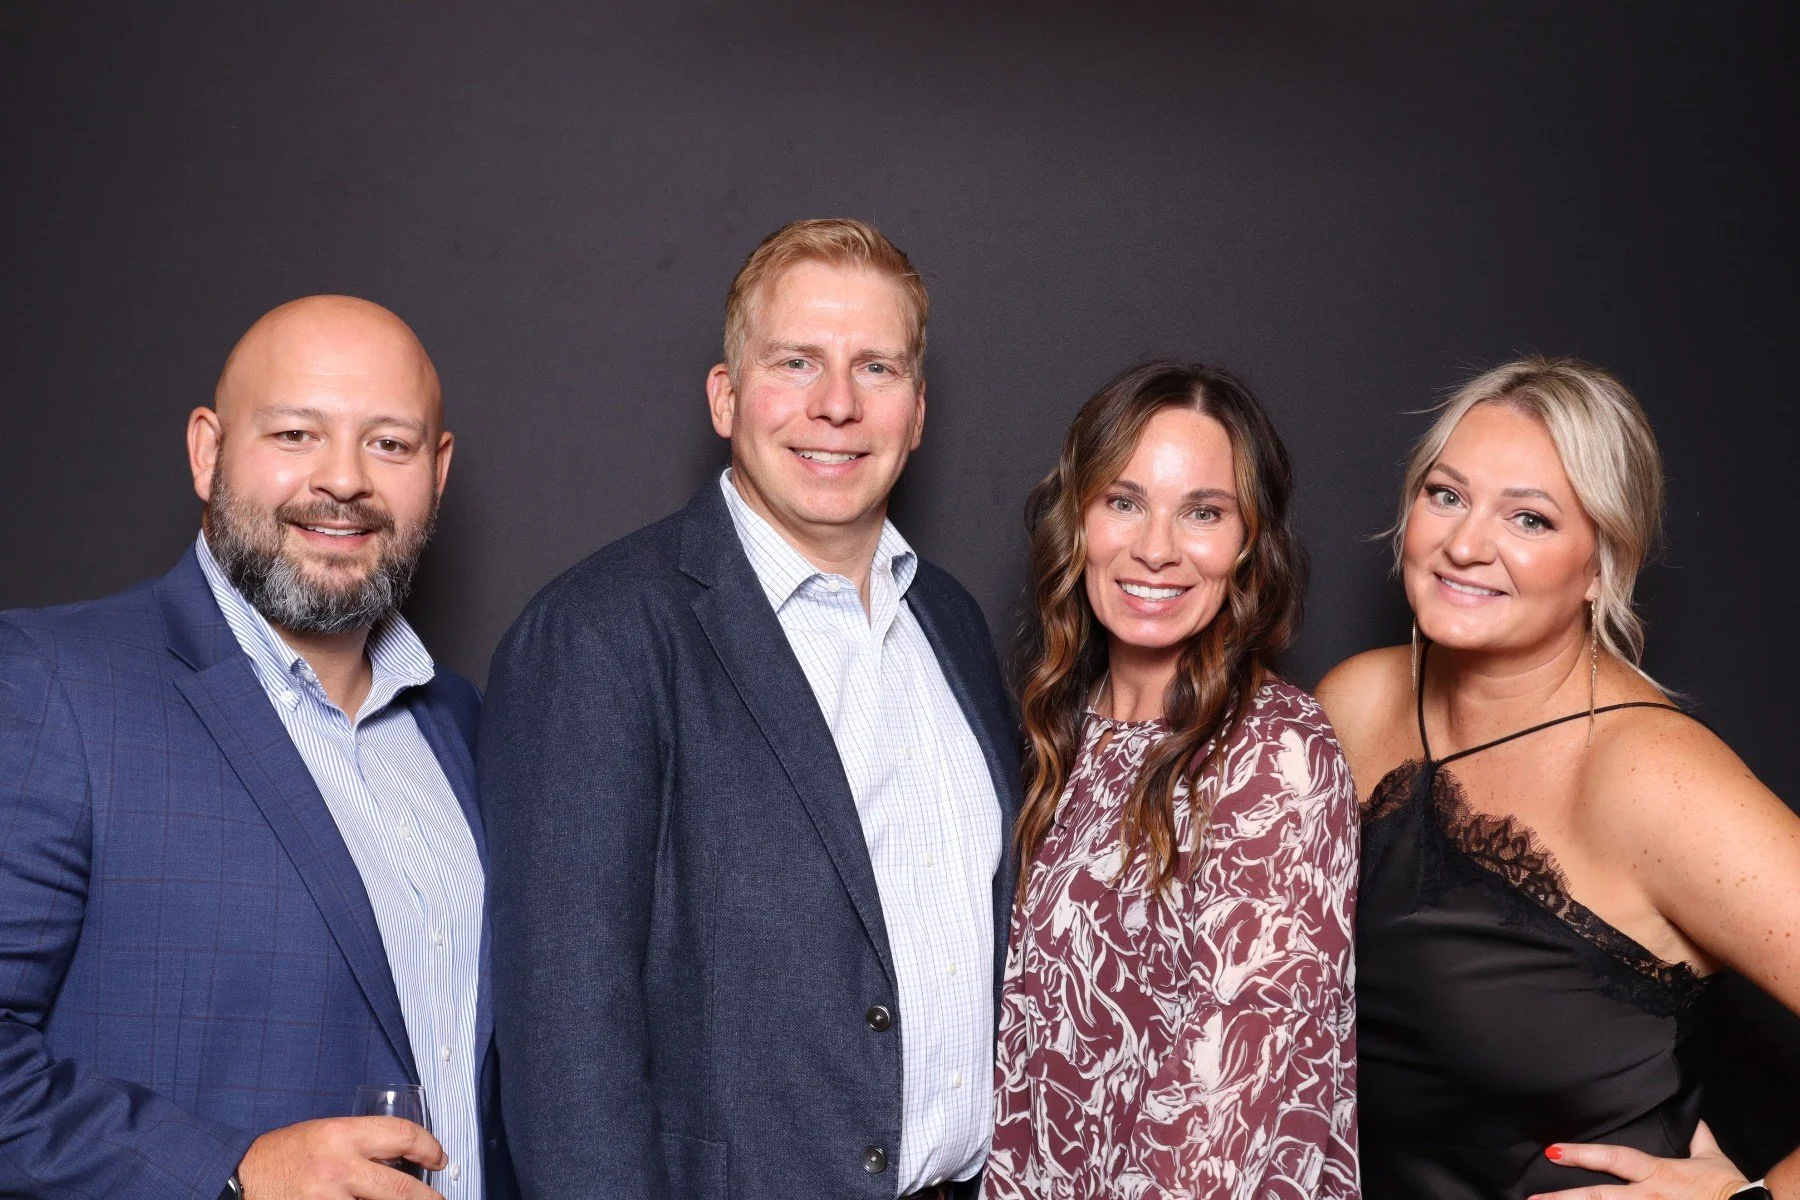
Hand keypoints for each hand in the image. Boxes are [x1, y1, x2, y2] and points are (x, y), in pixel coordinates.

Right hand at [238, 1116, 446, 1199]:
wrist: (238, 1177)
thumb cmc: (285, 1154)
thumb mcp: (327, 1133)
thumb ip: (363, 1144)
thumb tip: (404, 1160)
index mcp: (342, 1135)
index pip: (403, 1135)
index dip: (430, 1147)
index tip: (439, 1159)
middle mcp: (337, 1167)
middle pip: (401, 1189)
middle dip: (429, 1198)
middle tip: (438, 1199)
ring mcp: (325, 1199)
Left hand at [1531, 1120, 1747, 1199]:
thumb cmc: (1730, 1189)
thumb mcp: (1711, 1158)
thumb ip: (1696, 1137)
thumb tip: (1693, 1119)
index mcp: (1658, 1173)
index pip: (1613, 1158)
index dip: (1582, 1154)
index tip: (1553, 1151)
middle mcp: (1649, 1197)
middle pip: (1599, 1197)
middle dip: (1564, 1198)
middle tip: (1533, 1199)